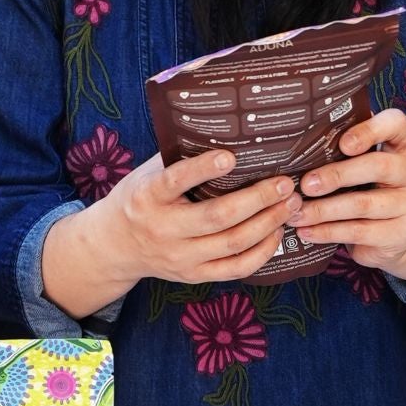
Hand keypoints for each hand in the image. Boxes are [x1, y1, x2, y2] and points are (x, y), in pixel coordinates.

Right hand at [87, 150, 301, 287]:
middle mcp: (163, 229)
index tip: (230, 156)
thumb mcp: (147, 173)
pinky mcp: (194, 275)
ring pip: (233, 243)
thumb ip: (178, 158)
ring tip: (289, 204)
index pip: (174, 181)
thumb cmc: (139, 198)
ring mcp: (180, 257)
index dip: (202, 169)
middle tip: (284, 183)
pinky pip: (236, 268)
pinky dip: (262, 251)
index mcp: (148, 196)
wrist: (116, 245)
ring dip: (268, 223)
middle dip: (257, 199)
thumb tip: (224, 130)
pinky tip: (276, 233)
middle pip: (217, 217)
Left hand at [289, 108, 405, 274]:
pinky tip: (306, 231)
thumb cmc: (372, 182)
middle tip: (305, 184)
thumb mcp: (367, 159)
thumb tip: (301, 136)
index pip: (396, 124)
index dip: (369, 131)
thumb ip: (346, 144)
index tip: (342, 143)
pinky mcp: (402, 234)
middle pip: (378, 167)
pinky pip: (360, 232)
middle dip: (336, 175)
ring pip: (364, 205)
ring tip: (296, 212)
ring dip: (323, 210)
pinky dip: (328, 232)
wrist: (400, 229)